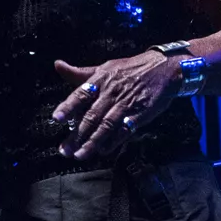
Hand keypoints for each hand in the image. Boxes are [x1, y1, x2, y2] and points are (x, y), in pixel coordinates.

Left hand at [51, 52, 181, 161]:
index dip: (68, 106)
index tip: (56, 119)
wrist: (164, 68)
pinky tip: (103, 150)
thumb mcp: (105, 67)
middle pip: (91, 115)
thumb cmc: (131, 69)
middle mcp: (112, 92)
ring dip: (92, 142)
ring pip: (106, 125)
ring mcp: (126, 104)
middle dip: (77, 134)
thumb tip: (57, 65)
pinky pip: (125, 130)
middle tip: (64, 150)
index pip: (81, 94)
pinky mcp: (140, 114)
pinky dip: (114, 141)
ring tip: (80, 155)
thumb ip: (80, 73)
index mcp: (101, 78)